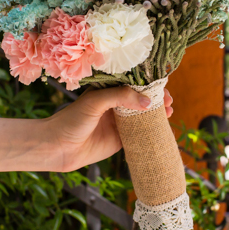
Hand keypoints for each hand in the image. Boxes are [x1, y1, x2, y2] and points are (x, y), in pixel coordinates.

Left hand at [46, 86, 173, 171]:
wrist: (59, 147)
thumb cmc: (72, 119)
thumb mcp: (95, 102)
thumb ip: (120, 97)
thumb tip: (147, 102)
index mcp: (108, 90)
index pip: (133, 83)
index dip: (149, 83)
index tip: (162, 86)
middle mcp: (115, 105)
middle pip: (141, 99)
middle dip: (157, 99)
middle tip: (169, 101)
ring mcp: (118, 122)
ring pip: (143, 116)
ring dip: (157, 114)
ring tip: (169, 112)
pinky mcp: (121, 140)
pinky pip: (140, 134)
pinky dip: (152, 131)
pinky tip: (162, 128)